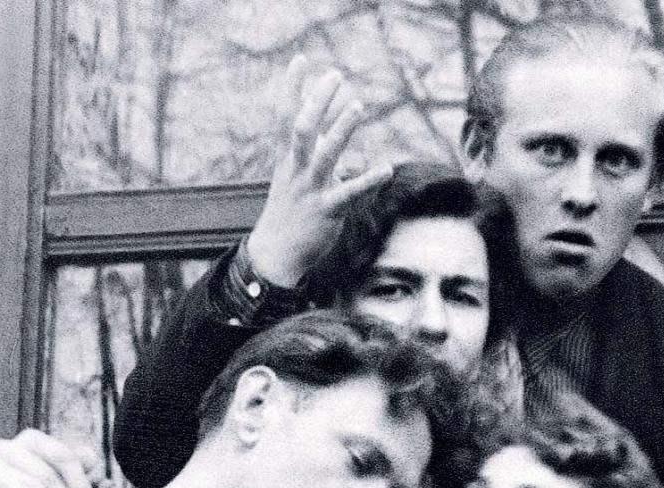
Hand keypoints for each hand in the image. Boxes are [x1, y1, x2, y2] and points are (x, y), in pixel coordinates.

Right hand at [245, 61, 393, 288]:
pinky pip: (349, 193)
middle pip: (302, 127)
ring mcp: (310, 189)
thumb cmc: (291, 207)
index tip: (301, 60)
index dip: (292, 88)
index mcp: (288, 158)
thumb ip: (317, 142)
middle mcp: (297, 169)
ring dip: (340, 129)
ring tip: (357, 105)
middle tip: (334, 75)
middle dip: (317, 101)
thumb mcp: (297, 171)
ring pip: (324, 154)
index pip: (286, 116)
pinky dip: (368, 180)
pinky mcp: (326, 211)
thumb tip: (334, 111)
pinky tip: (386, 169)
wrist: (277, 252)